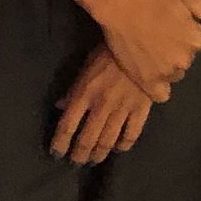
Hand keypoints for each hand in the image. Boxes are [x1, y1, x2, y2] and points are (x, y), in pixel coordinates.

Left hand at [51, 43, 153, 164]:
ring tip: (95, 159)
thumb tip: (60, 106)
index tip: (57, 153)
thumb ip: (73, 88)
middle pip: (86, 139)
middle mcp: (101, 105)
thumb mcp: (86, 65)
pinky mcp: (142, 107)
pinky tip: (119, 147)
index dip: (59, 144)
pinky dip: (124, 144)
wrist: (144, 39)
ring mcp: (122, 108)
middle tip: (77, 161)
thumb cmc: (110, 50)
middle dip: (79, 154)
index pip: (67, 127)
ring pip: (108, 140)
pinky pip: (132, 133)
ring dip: (99, 153)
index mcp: (84, 94)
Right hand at [97, 0, 200, 101]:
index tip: (172, 26)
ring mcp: (166, 72)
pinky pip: (162, 95)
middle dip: (178, 51)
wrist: (122, 8)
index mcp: (196, 39)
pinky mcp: (147, 82)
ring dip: (168, 67)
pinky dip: (159, 89)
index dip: (185, 34)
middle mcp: (185, 58)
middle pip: (187, 59)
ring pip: (175, 75)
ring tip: (152, 52)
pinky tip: (152, 76)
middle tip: (160, 38)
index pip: (197, 42)